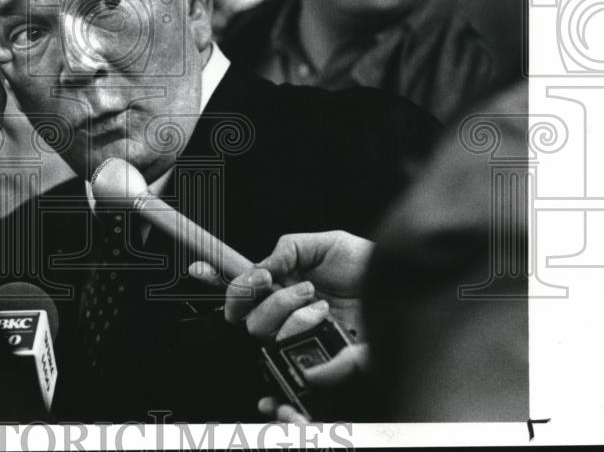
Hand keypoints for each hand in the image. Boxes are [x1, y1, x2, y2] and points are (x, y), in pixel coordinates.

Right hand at [189, 230, 371, 416]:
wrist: (404, 285)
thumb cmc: (368, 265)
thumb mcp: (327, 243)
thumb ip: (289, 248)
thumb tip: (260, 266)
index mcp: (283, 286)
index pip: (240, 288)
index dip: (214, 279)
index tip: (199, 268)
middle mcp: (287, 314)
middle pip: (246, 316)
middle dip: (265, 295)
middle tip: (295, 283)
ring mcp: (302, 339)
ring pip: (266, 333)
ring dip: (291, 311)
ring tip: (321, 302)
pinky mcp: (321, 360)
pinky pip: (297, 358)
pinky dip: (305, 333)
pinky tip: (327, 320)